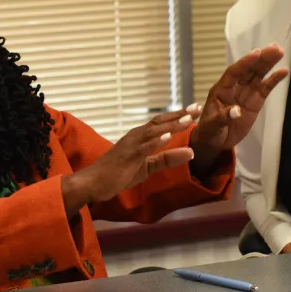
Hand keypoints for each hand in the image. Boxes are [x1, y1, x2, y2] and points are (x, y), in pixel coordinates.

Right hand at [62, 108, 195, 213]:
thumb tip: (192, 152)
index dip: (179, 116)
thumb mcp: (148, 167)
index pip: (162, 123)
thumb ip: (168, 159)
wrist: (93, 183)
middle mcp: (136, 136)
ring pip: (153, 132)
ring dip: (171, 125)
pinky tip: (168, 137)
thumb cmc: (119, 174)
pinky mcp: (126, 157)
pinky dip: (155, 141)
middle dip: (179, 115)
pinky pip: (143, 148)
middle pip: (160, 122)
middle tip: (197, 108)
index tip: (196, 110)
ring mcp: (130, 145)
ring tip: (188, 119)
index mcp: (140, 137)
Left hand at [189, 44, 288, 170]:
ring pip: (258, 75)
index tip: (257, 53)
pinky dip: (274, 79)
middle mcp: (234, 86)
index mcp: (221, 89)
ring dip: (268, 63)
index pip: (234, 72)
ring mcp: (246, 92)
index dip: (245, 63)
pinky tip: (283, 71)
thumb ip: (223, 117)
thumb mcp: (212, 125)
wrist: (216, 141)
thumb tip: (237, 111)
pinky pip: (265, 88)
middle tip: (275, 47)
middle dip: (261, 58)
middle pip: (249, 69)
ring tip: (280, 51)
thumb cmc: (209, 131)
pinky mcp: (255, 101)